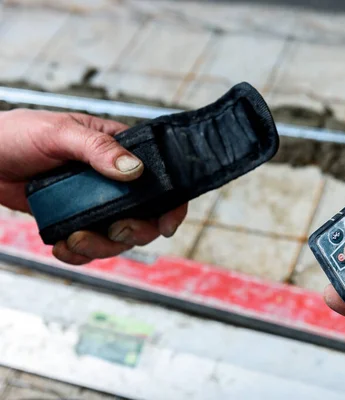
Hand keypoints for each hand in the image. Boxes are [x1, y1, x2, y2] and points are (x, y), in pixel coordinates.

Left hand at [0, 109, 187, 264]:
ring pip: (118, 236)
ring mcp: (94, 202)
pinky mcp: (74, 220)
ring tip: (76, 241)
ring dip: (102, 247)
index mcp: (118, 150)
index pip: (159, 176)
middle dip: (134, 230)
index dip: (171, 203)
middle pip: (145, 215)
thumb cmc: (16, 135)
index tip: (166, 223)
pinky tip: (64, 246)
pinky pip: (90, 245)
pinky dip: (79, 253)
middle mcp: (112, 180)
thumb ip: (97, 148)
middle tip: (115, 231)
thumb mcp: (59, 132)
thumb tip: (132, 169)